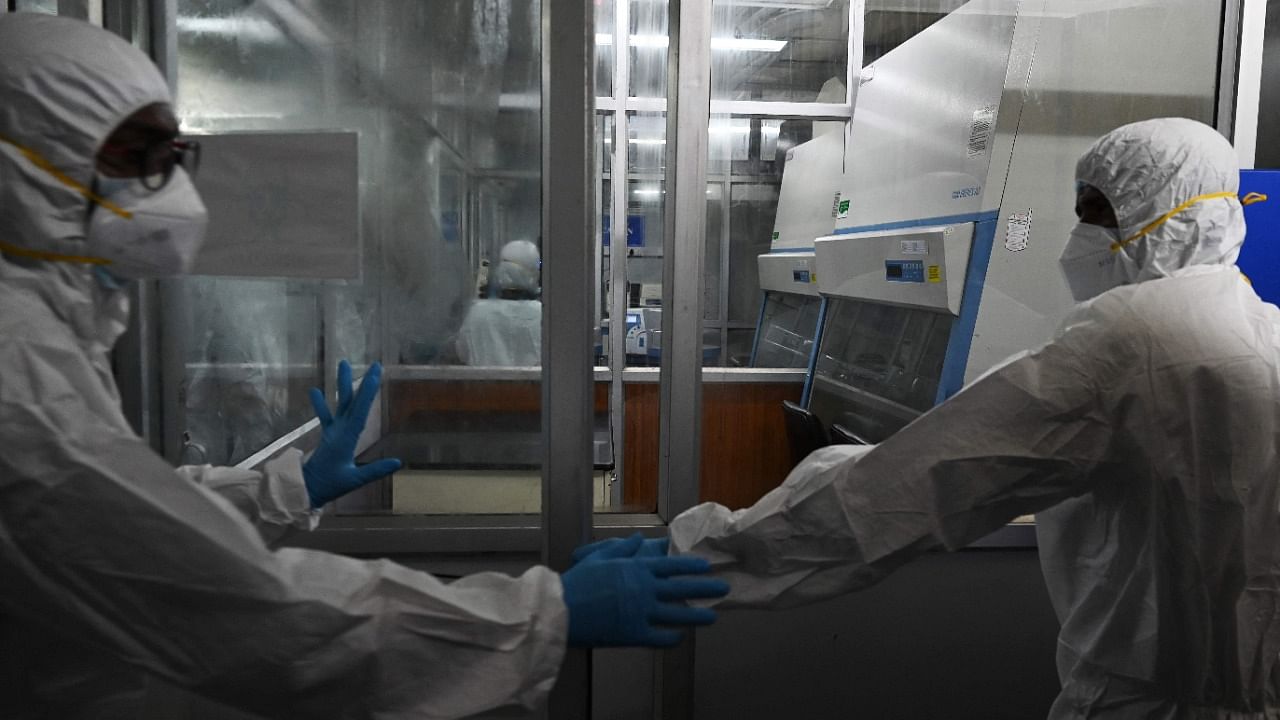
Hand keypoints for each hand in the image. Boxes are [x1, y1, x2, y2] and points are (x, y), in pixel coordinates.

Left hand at [302, 360, 401, 507]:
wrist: (304, 488)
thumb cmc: (329, 485)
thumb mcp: (354, 480)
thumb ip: (376, 470)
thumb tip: (398, 462)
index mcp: (347, 437)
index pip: (360, 410)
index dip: (368, 391)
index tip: (376, 374)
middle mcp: (339, 429)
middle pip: (352, 401)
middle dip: (363, 383)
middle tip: (372, 365)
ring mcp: (333, 431)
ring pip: (340, 403)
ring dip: (342, 384)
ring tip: (343, 363)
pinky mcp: (328, 435)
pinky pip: (325, 417)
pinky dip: (320, 404)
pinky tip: (314, 390)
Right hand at [561, 534, 728, 647]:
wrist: (562, 611)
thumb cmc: (578, 583)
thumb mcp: (599, 558)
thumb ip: (622, 549)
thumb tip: (638, 539)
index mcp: (636, 569)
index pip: (672, 566)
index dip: (692, 566)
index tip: (706, 567)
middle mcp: (644, 590)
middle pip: (682, 588)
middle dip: (706, 588)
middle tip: (723, 588)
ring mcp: (642, 613)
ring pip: (678, 614)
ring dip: (697, 615)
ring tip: (712, 616)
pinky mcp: (635, 634)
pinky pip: (661, 637)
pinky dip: (673, 638)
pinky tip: (680, 637)